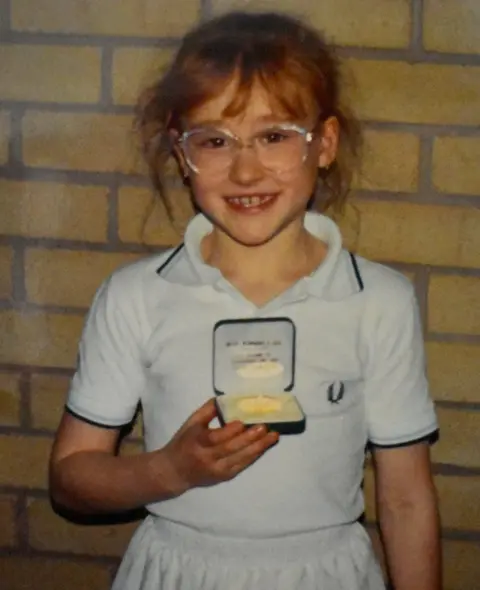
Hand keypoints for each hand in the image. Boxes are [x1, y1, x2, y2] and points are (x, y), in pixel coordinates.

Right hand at [162, 398, 278, 493]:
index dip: (230, 431)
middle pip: (231, 449)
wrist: (175, 471)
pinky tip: (265, 447)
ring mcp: (217, 470)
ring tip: (272, 437)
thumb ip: (208, 411)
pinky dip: (255, 456)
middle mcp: (207, 458)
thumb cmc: (184, 442)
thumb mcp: (191, 423)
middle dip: (250, 438)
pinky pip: (242, 466)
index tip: (243, 422)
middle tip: (265, 427)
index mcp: (197, 442)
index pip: (215, 438)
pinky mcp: (225, 477)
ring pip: (240, 459)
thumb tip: (227, 398)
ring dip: (258, 448)